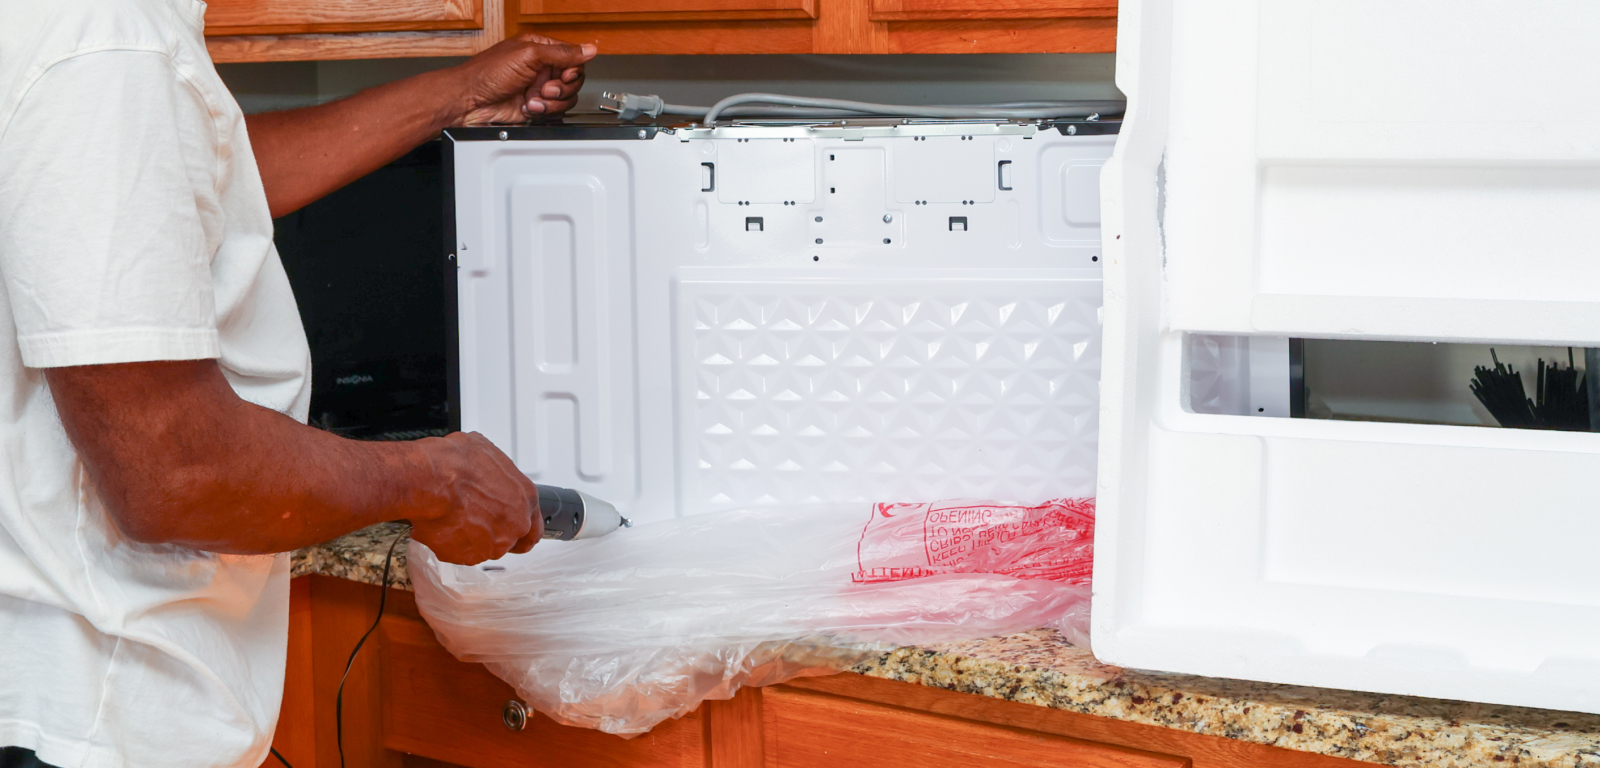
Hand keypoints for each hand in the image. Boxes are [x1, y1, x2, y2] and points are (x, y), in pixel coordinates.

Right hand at [411, 432, 542, 564]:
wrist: (430, 482)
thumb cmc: (455, 464)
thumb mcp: (483, 449)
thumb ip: (493, 469)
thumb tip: (484, 466)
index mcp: (525, 499)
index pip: (534, 528)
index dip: (519, 527)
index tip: (509, 527)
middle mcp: (514, 526)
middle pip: (509, 540)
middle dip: (493, 532)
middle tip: (474, 519)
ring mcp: (492, 545)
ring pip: (484, 547)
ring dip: (471, 537)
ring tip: (453, 517)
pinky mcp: (466, 557)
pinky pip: (459, 553)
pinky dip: (450, 543)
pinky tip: (442, 525)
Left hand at [453, 32, 596, 124]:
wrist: (470, 102)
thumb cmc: (487, 74)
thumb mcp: (528, 55)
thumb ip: (561, 53)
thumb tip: (588, 49)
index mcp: (540, 49)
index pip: (573, 58)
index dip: (573, 69)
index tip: (564, 75)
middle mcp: (541, 68)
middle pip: (573, 80)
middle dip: (561, 88)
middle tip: (546, 89)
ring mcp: (539, 89)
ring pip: (566, 99)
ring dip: (552, 102)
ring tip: (534, 99)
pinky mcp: (536, 107)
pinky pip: (555, 112)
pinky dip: (544, 112)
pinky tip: (528, 106)